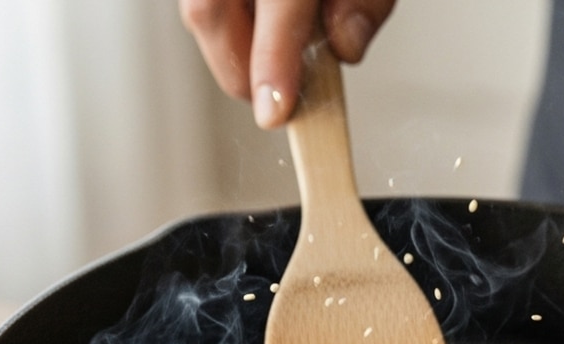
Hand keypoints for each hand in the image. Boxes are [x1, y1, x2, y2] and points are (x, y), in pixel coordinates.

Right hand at [180, 0, 396, 127]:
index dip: (273, 59)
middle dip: (237, 65)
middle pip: (209, 8)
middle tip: (271, 98)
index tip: (275, 111)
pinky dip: (225, 17)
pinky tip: (256, 20)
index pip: (279, 0)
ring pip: (197, 5)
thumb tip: (343, 47)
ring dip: (229, 42)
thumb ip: (366, 0)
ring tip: (271, 55)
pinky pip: (199, 0)